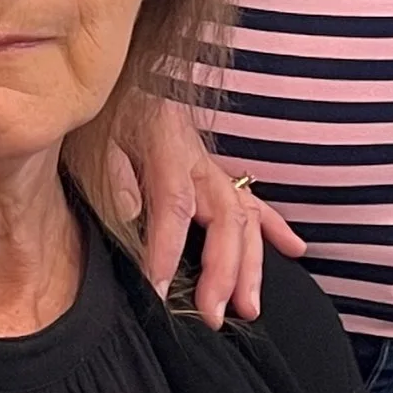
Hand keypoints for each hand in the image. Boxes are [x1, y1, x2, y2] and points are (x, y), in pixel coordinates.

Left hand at [105, 94, 303, 326]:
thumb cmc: (109, 112)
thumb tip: (134, 212)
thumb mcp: (97, 134)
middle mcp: (199, 160)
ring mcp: (214, 167)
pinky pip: (254, 200)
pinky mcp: (218, 171)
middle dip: (223, 271)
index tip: (160, 289)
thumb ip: (115, 172)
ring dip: (251, 266)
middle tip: (213, 315)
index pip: (174, 204)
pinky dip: (275, 227)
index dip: (168, 249)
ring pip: (245, 217)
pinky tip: (295, 251)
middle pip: (224, 218)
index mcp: (167, 147)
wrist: (126, 77)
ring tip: (250, 308)